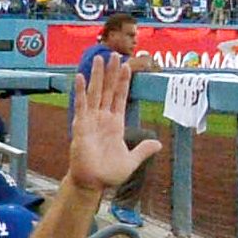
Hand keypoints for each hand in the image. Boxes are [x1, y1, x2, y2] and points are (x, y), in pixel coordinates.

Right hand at [67, 49, 162, 194]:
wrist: (92, 183)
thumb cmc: (109, 173)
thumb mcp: (131, 161)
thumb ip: (143, 150)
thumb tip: (158, 144)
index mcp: (115, 124)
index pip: (120, 97)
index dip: (124, 82)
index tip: (128, 66)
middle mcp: (103, 118)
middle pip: (108, 90)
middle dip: (112, 72)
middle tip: (115, 54)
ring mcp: (91, 120)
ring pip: (95, 93)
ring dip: (98, 76)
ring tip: (100, 58)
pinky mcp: (81, 126)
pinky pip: (81, 105)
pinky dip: (80, 91)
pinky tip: (80, 76)